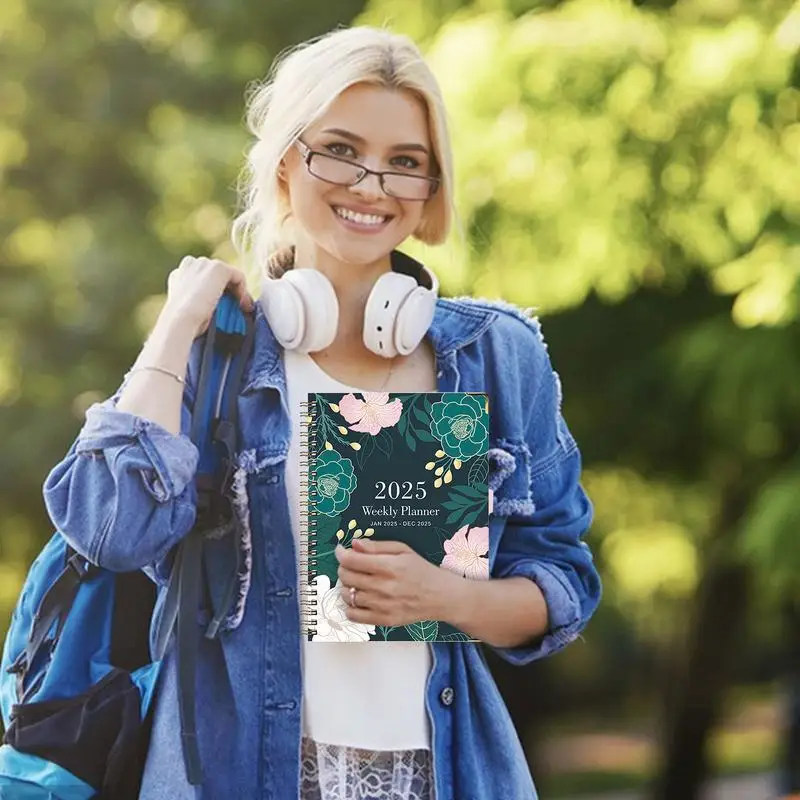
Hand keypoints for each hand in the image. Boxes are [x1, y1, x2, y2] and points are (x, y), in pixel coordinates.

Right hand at [163, 256, 253, 336]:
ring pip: (228, 274)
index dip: (215, 291)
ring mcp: (204, 264)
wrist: (180, 321)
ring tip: (242, 308)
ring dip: (237, 290)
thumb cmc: (184, 324)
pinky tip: (243, 305)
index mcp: (178, 275)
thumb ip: (201, 302)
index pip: (202, 278)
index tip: (224, 307)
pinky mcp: (218, 267)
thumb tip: (215, 306)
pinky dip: (244, 290)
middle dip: (228, 289)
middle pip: (216, 274)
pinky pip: (238, 276)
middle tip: (237, 307)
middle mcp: (190, 264)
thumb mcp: (191, 310)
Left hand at [335, 539, 461, 626]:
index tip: (341, 551)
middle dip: (344, 567)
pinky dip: (350, 606)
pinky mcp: (384, 621)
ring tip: (356, 581)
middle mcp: (384, 587)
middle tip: (350, 565)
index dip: (341, 554)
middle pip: (347, 577)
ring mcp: (383, 606)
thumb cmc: (422, 570)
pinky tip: (358, 598)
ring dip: (346, 586)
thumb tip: (354, 543)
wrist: (441, 596)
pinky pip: (354, 616)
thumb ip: (377, 546)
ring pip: (348, 595)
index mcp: (390, 566)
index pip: (352, 560)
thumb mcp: (403, 550)